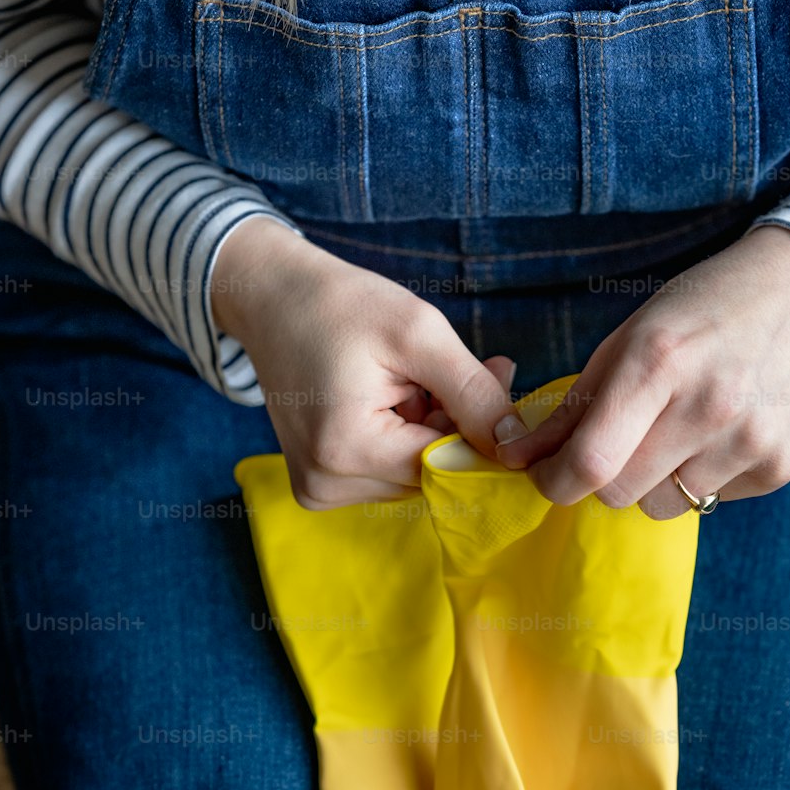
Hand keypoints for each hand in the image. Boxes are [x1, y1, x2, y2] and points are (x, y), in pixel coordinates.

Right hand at [211, 217, 514, 506]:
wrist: (272, 299)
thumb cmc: (341, 305)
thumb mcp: (418, 334)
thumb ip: (473, 392)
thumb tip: (517, 443)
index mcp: (346, 451)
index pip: (446, 466)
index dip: (479, 427)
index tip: (494, 376)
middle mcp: (326, 485)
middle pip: (429, 476)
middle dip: (454, 427)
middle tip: (455, 368)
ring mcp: (317, 491)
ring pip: (412, 478)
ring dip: (428, 433)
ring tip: (413, 380)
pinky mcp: (317, 487)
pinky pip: (386, 475)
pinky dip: (402, 441)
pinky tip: (392, 401)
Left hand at [491, 225, 789, 515]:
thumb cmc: (698, 314)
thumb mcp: (627, 341)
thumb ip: (570, 408)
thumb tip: (511, 456)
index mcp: (658, 362)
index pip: (590, 462)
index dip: (555, 482)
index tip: (548, 475)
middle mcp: (709, 404)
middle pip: (620, 493)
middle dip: (603, 477)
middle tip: (617, 444)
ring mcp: (750, 439)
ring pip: (664, 505)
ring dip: (654, 481)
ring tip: (677, 430)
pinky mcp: (778, 466)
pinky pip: (711, 500)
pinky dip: (700, 478)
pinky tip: (719, 432)